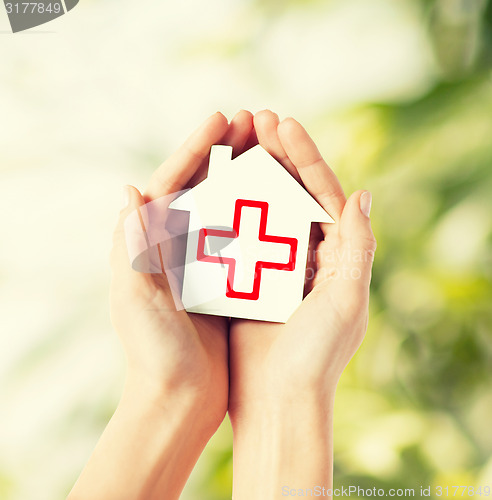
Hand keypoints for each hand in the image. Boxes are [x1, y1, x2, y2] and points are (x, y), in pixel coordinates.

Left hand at [110, 111, 255, 426]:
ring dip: (249, 175)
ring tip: (273, 148)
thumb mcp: (135, 297)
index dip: (197, 147)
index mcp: (150, 243)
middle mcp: (176, 246)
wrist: (179, 399)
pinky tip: (285, 199)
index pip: (173, 181)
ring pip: (229, 206)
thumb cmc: (154, 353)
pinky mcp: (227, 280)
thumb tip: (129, 190)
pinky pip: (248, 236)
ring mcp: (204, 261)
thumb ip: (131, 247)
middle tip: (254, 120)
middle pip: (204, 185)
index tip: (224, 117)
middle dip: (227, 151)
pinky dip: (263, 214)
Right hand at [228, 111, 375, 497]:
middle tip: (254, 120)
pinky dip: (228, 210)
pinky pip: (239, 236)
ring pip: (263, 209)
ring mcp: (277, 266)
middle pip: (292, 194)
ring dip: (250, 175)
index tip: (282, 124)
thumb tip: (362, 193)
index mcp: (338, 256)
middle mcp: (310, 256)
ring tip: (234, 142)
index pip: (323, 193)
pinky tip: (213, 187)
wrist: (278, 400)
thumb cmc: (315, 356)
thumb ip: (358, 247)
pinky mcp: (249, 280)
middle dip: (276, 155)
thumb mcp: (347, 300)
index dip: (305, 156)